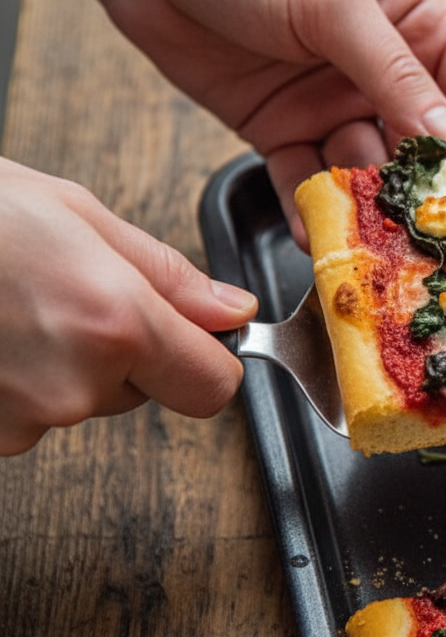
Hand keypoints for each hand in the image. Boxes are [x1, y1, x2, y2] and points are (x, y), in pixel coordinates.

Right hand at [0, 159, 257, 453]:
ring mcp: (18, 420)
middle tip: (62, 293)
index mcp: (114, 323)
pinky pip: (24, 415)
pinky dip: (12, 382)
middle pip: (141, 391)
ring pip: (77, 402)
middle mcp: (71, 386)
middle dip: (121, 350)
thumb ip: (167, 276)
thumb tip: (232, 311)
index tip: (190, 339)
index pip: (213, 387)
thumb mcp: (78, 216)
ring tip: (10, 307)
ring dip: (59, 365)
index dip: (206, 361)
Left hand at [1, 0, 445, 245]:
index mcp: (419, 23)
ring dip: (375, 209)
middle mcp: (385, 69)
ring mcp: (335, 104)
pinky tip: (323, 235)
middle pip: (427, 145)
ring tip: (384, 247)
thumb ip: (396, 76)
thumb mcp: (335, 4)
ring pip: (371, 172)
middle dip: (437, 191)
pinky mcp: (285, 132)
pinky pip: (310, 182)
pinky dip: (315, 212)